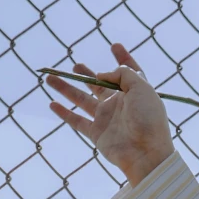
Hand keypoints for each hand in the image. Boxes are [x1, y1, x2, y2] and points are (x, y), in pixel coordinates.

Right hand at [46, 44, 171, 186]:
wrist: (145, 152)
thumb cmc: (148, 119)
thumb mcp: (141, 88)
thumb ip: (123, 74)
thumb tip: (101, 75)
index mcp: (134, 91)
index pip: (128, 71)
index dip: (123, 58)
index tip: (114, 46)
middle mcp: (119, 103)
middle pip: (99, 85)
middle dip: (87, 74)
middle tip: (76, 66)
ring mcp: (106, 118)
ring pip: (81, 99)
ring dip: (66, 89)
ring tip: (50, 77)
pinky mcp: (96, 133)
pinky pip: (76, 121)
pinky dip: (63, 113)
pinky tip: (52, 103)